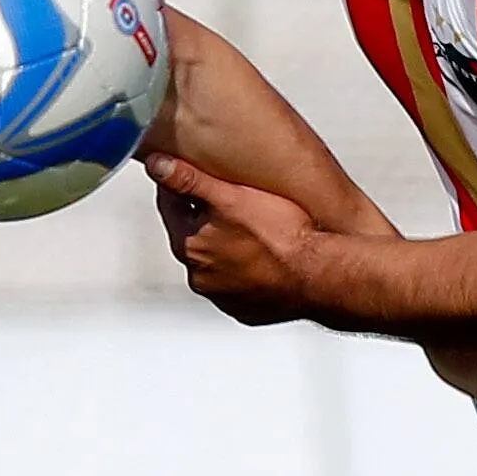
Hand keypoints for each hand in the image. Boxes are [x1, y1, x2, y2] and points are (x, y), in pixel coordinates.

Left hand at [144, 150, 322, 323]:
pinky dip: (245, 271)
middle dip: (204, 218)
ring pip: (215, 263)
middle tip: (228, 201)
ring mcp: (223, 297)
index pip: (171, 207)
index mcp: (189, 246)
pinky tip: (264, 258)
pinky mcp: (246, 310)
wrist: (319, 275)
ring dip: (225, 247)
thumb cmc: (281, 235)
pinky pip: (238, 285)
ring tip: (252, 230)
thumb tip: (156, 165)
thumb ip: (190, 180)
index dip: (182, 186)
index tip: (194, 177)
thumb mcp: (231, 197)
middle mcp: (200, 277)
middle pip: (193, 236)